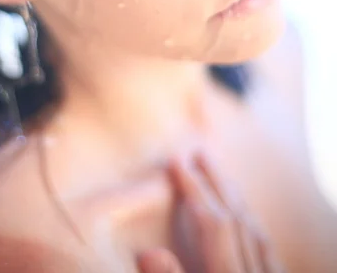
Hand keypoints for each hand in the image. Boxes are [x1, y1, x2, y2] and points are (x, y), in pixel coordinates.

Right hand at [137, 151, 284, 272]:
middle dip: (217, 182)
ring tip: (220, 176)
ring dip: (235, 197)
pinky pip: (267, 249)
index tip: (177, 160)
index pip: (212, 221)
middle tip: (200, 153)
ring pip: (254, 230)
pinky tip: (247, 219)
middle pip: (236, 217)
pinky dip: (253, 225)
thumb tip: (147, 251)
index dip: (194, 187)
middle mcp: (252, 271)